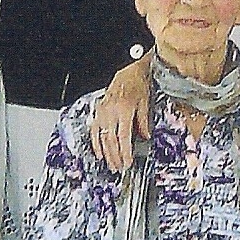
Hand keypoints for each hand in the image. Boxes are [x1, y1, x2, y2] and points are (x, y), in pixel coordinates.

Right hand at [93, 57, 153, 173]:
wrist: (127, 70)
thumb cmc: (138, 84)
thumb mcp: (145, 103)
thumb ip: (143, 122)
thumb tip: (145, 138)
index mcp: (124, 110)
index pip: (124, 137)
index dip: (125, 152)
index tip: (128, 163)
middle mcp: (110, 112)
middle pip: (111, 140)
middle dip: (115, 157)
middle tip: (120, 168)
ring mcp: (102, 112)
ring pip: (102, 138)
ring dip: (106, 154)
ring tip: (111, 165)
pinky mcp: (98, 112)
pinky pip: (94, 131)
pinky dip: (96, 144)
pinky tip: (99, 153)